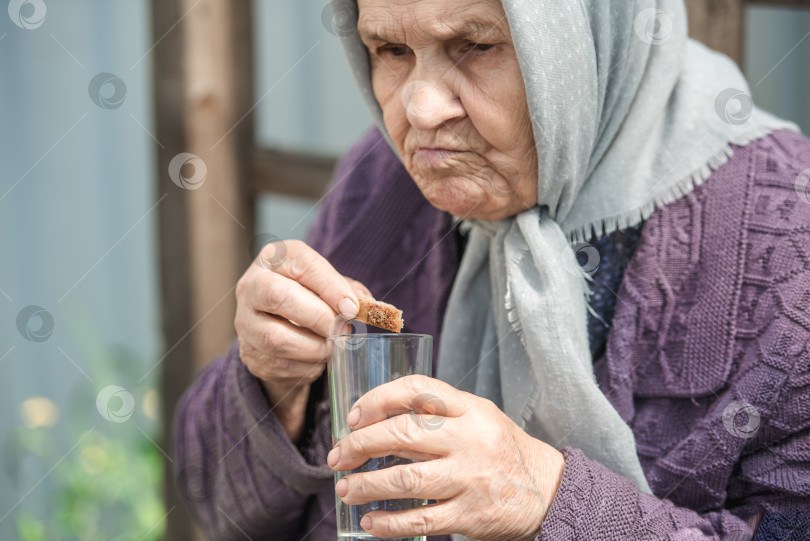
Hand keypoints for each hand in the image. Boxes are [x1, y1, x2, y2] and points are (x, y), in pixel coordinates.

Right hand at [234, 239, 371, 441]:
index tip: (352, 308)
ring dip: (314, 348)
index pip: (302, 264)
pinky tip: (316, 359)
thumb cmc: (310, 298)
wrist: (280, 327)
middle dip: (319, 317)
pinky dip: (306, 366)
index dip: (330, 286)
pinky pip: (279, 364)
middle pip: (278, 296)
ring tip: (332, 347)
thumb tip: (371, 307)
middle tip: (343, 330)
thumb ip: (350, 292)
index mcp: (275, 258)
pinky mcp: (247, 352)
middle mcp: (252, 285)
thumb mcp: (331, 286)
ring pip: (277, 337)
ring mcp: (245, 321)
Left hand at [326, 375, 564, 540]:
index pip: (416, 390)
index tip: (354, 417)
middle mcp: (469, 440)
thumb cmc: (500, 449)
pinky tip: (370, 521)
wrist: (548, 490)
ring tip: (345, 489)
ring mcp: (470, 478)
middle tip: (338, 456)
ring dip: (366, 486)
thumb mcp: (477, 417)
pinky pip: (420, 520)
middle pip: (403, 434)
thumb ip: (436, 413)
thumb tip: (375, 420)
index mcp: (469, 409)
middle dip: (360, 445)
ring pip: (406, 480)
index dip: (378, 399)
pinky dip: (389, 523)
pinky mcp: (470, 515)